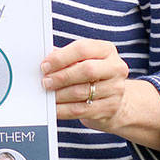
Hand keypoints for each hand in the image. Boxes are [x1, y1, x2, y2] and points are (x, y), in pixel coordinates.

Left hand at [41, 39, 159, 151]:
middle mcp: (115, 68)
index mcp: (106, 50)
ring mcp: (116, 89)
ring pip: (83, 92)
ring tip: (48, 95)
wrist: (111, 97)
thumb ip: (64, 57)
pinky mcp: (110, 107)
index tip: (45, 66)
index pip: (83, 49)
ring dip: (60, 95)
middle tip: (45, 82)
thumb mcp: (81, 60)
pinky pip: (82, 110)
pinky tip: (55, 108)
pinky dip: (64, 109)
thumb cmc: (91, 74)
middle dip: (61, 77)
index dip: (61, 58)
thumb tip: (44, 61)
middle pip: (87, 70)